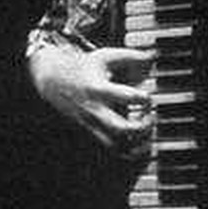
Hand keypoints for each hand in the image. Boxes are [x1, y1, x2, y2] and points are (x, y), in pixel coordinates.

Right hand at [30, 46, 154, 155]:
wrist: (54, 82)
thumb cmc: (84, 68)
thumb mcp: (106, 57)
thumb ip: (131, 56)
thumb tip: (153, 58)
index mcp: (100, 90)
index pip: (129, 98)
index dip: (146, 98)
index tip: (147, 97)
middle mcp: (96, 110)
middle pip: (122, 129)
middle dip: (143, 127)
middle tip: (149, 117)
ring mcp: (93, 125)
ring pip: (117, 146)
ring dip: (137, 143)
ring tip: (145, 131)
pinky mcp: (91, 134)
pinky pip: (112, 151)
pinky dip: (128, 152)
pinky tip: (137, 143)